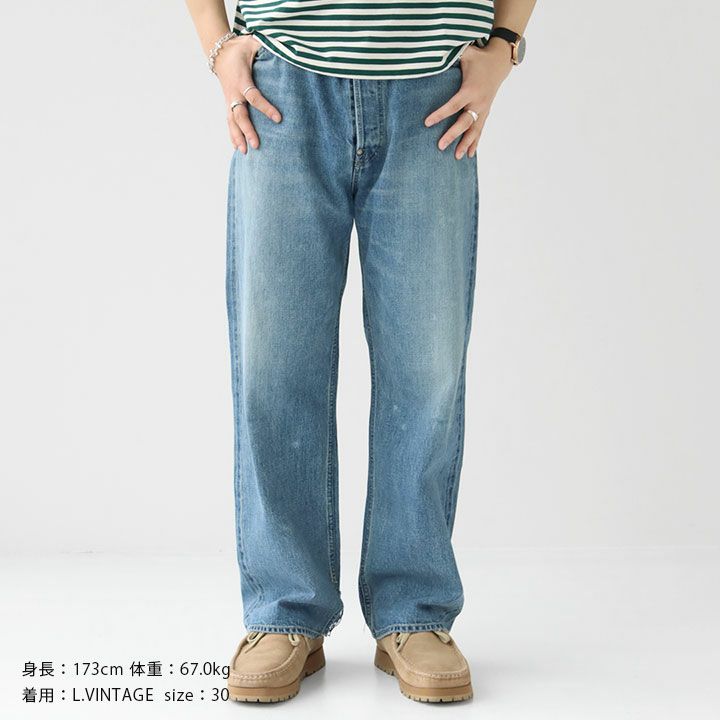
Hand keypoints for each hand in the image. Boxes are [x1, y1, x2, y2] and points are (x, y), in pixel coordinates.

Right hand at [213, 34, 281, 152]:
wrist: (219, 52)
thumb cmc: (240, 48)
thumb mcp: (253, 44)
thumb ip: (267, 48)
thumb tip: (286, 50)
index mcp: (241, 79)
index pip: (254, 97)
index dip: (265, 108)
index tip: (278, 119)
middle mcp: (233, 93)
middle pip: (240, 115)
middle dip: (247, 131)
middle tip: (256, 145)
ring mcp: (229, 100)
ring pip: (231, 121)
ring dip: (237, 137)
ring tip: (245, 152)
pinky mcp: (228, 104)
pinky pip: (229, 122)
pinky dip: (232, 135)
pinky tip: (237, 148)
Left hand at [424, 40, 512, 158]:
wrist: (500, 61)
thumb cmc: (479, 57)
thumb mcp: (466, 53)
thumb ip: (450, 56)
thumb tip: (431, 56)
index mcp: (471, 89)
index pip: (453, 105)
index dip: (440, 114)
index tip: (427, 123)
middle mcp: (479, 101)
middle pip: (465, 122)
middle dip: (453, 135)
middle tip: (440, 146)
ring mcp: (484, 108)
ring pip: (475, 130)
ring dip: (466, 144)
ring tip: (456, 156)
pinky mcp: (486, 112)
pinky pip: (480, 130)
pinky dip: (475, 142)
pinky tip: (470, 154)